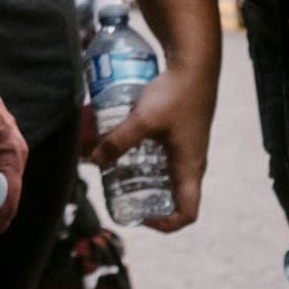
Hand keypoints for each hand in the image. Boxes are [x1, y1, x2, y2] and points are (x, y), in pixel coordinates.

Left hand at [92, 60, 212, 232]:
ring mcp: (187, 147)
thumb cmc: (176, 95)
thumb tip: (95, 160)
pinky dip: (144, 155)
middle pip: (174, 195)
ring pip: (166, 173)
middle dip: (147, 199)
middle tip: (120, 192)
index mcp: (190, 168)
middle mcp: (192, 163)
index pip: (187, 213)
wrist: (193, 65)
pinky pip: (163, 155)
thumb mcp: (143, 120)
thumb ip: (118, 141)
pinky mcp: (180, 132)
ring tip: (116, 168)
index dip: (165, 223)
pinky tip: (123, 142)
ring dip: (143, 175)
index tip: (141, 215)